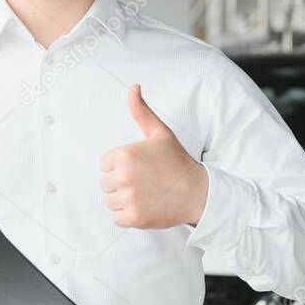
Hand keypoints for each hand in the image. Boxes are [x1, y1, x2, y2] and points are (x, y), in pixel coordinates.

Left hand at [99, 84, 208, 228]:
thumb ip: (141, 111)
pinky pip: (117, 218)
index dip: (121, 167)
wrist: (198, 193)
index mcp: (124, 154)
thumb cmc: (178, 162)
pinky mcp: (133, 217)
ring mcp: (128, 198)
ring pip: (110, 201)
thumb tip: (133, 87)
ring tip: (146, 194)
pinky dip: (129, 216)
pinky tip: (145, 207)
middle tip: (145, 182)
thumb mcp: (160, 133)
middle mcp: (123, 175)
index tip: (140, 169)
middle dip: (122, 184)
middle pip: (106, 183)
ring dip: (124, 200)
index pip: (105, 164)